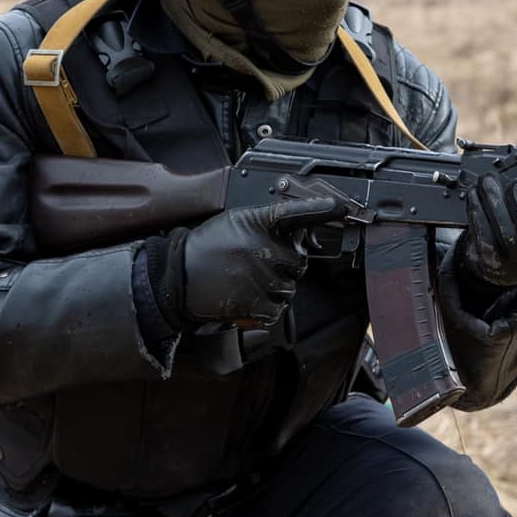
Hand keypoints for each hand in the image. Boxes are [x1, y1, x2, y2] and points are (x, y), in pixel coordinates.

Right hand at [175, 196, 351, 325]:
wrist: (176, 275)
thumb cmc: (207, 247)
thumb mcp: (234, 223)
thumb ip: (265, 223)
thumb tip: (297, 229)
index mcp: (256, 224)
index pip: (294, 213)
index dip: (319, 209)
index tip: (340, 207)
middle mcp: (261, 248)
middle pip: (299, 262)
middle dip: (288, 267)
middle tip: (264, 265)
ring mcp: (258, 276)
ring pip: (290, 289)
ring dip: (277, 289)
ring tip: (252, 281)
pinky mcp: (252, 301)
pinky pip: (277, 310)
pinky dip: (269, 308)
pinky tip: (252, 297)